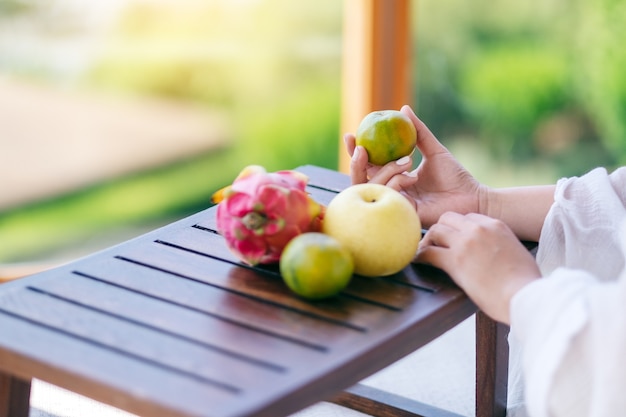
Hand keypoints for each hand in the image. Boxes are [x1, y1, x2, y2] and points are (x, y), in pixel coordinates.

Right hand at [344, 105, 488, 227]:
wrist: (471, 197)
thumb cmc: (455, 176)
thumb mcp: (434, 149)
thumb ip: (418, 132)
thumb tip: (403, 108)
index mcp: (394, 175)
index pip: (368, 164)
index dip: (355, 151)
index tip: (351, 134)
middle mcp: (391, 189)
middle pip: (360, 179)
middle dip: (356, 163)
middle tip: (362, 148)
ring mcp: (395, 202)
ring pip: (372, 187)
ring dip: (385, 171)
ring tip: (407, 161)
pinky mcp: (402, 213)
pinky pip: (388, 197)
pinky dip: (396, 183)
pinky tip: (412, 177)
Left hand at [416, 212, 540, 323]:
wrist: (524, 295)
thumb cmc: (525, 282)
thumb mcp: (517, 253)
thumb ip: (502, 247)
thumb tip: (495, 257)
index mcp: (496, 225)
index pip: (468, 217)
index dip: (458, 228)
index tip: (454, 239)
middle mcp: (479, 229)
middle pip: (448, 218)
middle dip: (440, 229)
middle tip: (435, 244)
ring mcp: (465, 243)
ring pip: (435, 231)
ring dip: (428, 241)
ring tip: (425, 252)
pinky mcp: (455, 261)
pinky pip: (428, 252)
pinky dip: (419, 256)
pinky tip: (417, 262)